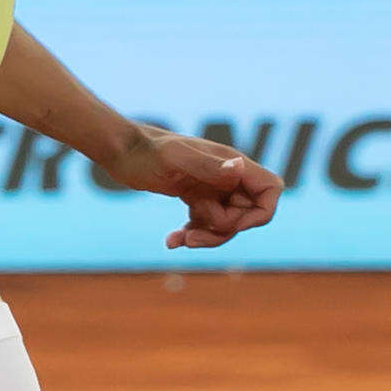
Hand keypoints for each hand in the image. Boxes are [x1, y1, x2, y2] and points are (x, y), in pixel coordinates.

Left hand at [105, 129, 283, 250]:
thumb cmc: (146, 151)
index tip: (230, 224)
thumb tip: (240, 168)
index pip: (270, 190)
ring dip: (205, 237)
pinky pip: (206, 223)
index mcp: (231, 163)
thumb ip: (210, 166)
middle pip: (247, 214)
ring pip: (226, 222)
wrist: (120, 150)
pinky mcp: (195, 196)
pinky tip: (170, 240)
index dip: (260, 214)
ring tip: (177, 240)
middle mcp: (227, 175)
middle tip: (191, 236)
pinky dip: (191, 234)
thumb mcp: (176, 160)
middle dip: (222, 231)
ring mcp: (212, 187)